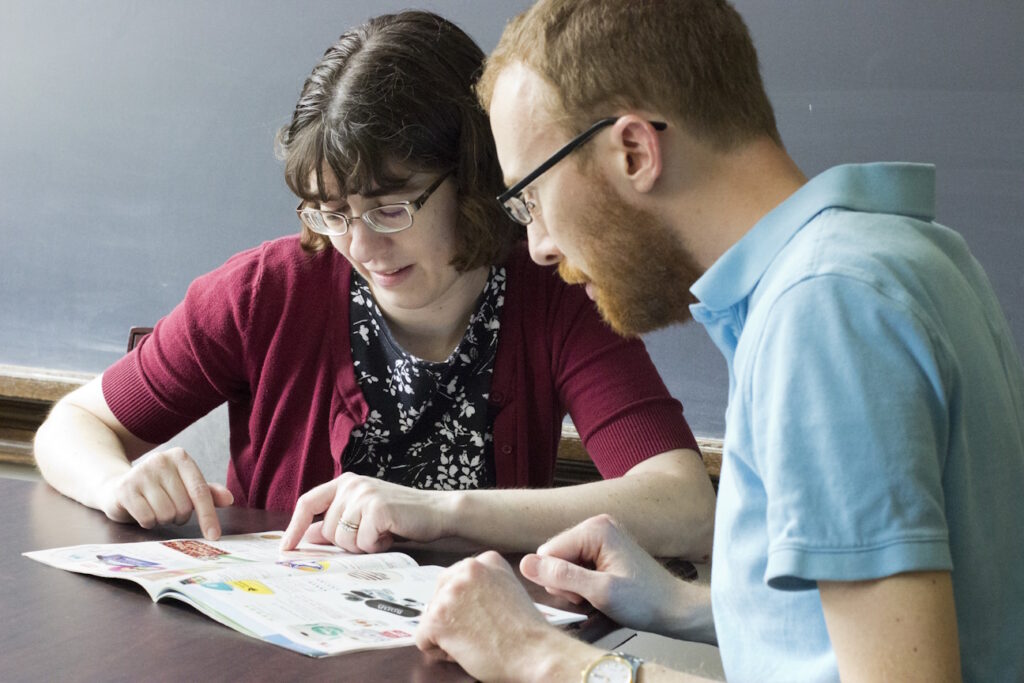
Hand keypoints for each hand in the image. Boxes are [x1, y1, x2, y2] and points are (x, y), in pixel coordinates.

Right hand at [96, 447, 232, 539]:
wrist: (118, 487)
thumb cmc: (159, 488)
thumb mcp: (184, 486)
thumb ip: (207, 493)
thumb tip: (229, 499)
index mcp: (180, 457)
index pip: (200, 491)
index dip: (208, 516)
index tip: (214, 536)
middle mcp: (161, 460)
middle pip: (183, 506)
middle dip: (178, 516)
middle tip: (168, 508)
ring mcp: (141, 472)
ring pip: (165, 514)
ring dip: (163, 519)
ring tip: (155, 508)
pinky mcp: (125, 488)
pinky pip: (147, 518)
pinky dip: (147, 522)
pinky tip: (142, 511)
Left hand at [280, 473, 455, 552]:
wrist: (437, 511)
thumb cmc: (400, 516)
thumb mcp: (362, 516)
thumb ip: (335, 522)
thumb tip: (306, 537)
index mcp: (344, 483)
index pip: (307, 503)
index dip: (294, 528)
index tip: (286, 549)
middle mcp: (351, 485)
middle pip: (327, 531)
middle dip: (347, 543)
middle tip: (372, 535)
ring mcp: (364, 495)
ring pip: (343, 540)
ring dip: (363, 545)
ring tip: (383, 533)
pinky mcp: (378, 508)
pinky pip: (363, 542)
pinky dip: (377, 546)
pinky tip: (392, 534)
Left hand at [415, 551, 587, 680]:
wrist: (535, 652)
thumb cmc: (527, 631)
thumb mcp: (510, 590)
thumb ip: (485, 584)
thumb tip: (462, 597)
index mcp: (486, 561)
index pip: (457, 580)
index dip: (466, 605)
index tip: (483, 616)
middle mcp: (466, 569)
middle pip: (439, 595)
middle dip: (452, 616)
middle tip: (478, 631)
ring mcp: (450, 592)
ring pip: (431, 617)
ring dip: (448, 634)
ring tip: (476, 640)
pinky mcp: (437, 617)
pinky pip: (422, 639)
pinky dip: (439, 651)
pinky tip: (465, 650)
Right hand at [520, 514, 696, 634]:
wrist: (674, 608)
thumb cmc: (645, 601)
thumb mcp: (600, 592)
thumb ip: (561, 576)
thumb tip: (525, 564)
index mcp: (595, 528)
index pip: (547, 552)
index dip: (558, 581)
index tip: (582, 595)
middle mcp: (596, 524)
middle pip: (554, 556)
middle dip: (566, 582)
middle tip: (592, 596)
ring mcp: (600, 535)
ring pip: (563, 563)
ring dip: (574, 585)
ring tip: (598, 594)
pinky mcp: (602, 547)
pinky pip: (575, 565)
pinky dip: (582, 583)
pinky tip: (600, 590)